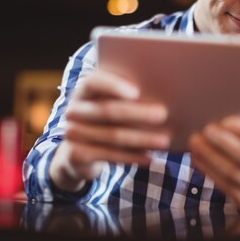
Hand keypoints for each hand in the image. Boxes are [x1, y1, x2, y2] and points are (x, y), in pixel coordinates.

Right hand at [49, 68, 169, 191]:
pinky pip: (109, 155)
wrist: (78, 153)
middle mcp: (74, 109)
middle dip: (138, 113)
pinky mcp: (77, 154)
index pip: (94, 82)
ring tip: (164, 140)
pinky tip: (150, 158)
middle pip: (107, 110)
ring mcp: (72, 133)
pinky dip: (132, 157)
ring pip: (111, 136)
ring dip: (141, 138)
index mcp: (84, 90)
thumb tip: (167, 93)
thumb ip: (129, 96)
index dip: (114, 86)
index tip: (137, 92)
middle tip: (163, 115)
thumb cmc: (107, 121)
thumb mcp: (112, 104)